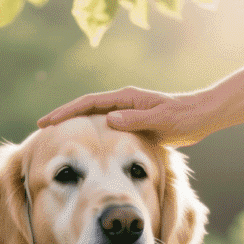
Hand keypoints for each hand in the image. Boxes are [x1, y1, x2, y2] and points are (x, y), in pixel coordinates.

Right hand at [37, 86, 214, 146]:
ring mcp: (127, 112)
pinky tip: (84, 145)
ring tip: (56, 136)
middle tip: (41, 127)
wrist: (201, 117)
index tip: (48, 122)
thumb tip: (108, 120)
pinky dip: (90, 133)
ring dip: (75, 125)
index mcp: (125, 99)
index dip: (66, 112)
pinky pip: (105, 128)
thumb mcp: (159, 120)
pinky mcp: (133, 122)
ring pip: (93, 118)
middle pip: (85, 108)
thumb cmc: (183, 118)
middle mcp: (123, 103)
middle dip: (63, 116)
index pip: (88, 104)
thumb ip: (135, 120)